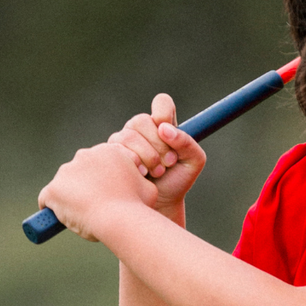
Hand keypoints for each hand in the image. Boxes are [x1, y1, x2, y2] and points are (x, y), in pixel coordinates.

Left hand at [38, 139, 155, 242]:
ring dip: (70, 198)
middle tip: (97, 208)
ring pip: (65, 186)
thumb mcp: (148, 189)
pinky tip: (61, 219)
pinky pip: (48, 200)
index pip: (99, 165)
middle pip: (81, 173)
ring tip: (83, 217)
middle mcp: (85, 155)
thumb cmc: (137, 207)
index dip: (103, 182)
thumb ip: (138, 182)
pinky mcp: (53, 189)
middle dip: (86, 188)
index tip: (109, 197)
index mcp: (109, 151)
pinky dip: (53, 209)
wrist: (119, 219)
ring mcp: (66, 171)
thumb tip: (137, 185)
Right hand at [110, 93, 205, 216]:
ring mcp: (124, 139)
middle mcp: (142, 128)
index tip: (166, 129)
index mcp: (162, 125)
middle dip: (158, 144)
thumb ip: (187, 143)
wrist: (160, 203)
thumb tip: (164, 128)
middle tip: (168, 162)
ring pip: (129, 135)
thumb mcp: (193, 162)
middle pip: (142, 120)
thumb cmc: (177, 181)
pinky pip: (118, 150)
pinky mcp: (112, 152)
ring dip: (147, 157)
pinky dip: (134, 164)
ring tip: (157, 173)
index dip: (162, 111)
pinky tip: (141, 175)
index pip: (161, 102)